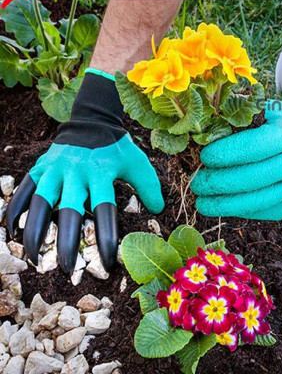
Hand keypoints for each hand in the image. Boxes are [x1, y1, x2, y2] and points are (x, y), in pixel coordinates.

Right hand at [7, 71, 163, 273]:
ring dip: (35, 231)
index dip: (106, 238)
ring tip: (34, 257)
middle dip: (67, 242)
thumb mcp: (138, 163)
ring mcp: (55, 169)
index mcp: (101, 173)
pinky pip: (24, 190)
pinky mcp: (40, 166)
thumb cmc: (118, 147)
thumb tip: (158, 210)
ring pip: (40, 203)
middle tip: (69, 268)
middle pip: (69, 211)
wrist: (92, 121)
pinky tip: (11, 232)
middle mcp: (75, 172)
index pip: (104, 210)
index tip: (108, 262)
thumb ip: (149, 186)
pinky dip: (15, 210)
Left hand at [191, 98, 281, 219]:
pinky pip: (265, 212)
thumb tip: (204, 127)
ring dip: (226, 205)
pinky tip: (222, 207)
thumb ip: (241, 115)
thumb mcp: (267, 112)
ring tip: (201, 203)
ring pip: (259, 201)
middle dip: (219, 183)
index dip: (226, 154)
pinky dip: (240, 211)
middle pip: (254, 178)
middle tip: (196, 183)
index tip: (204, 157)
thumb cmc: (280, 128)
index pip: (254, 147)